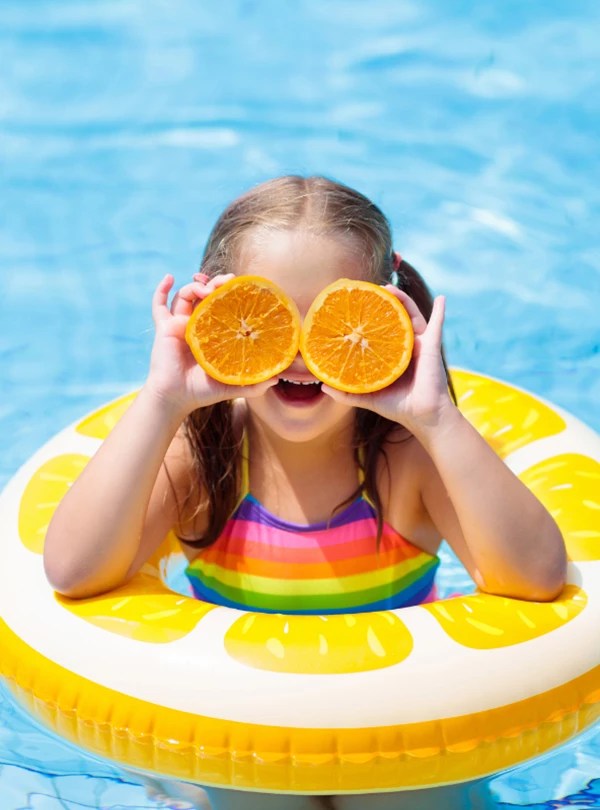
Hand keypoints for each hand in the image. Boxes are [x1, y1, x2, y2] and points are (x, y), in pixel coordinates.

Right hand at [145, 273, 276, 414]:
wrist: (175, 398)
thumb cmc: (201, 392)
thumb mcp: (231, 386)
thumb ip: (253, 385)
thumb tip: (276, 379)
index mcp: (212, 334)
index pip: (222, 307)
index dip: (230, 294)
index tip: (241, 287)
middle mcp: (196, 325)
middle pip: (205, 295)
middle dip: (216, 284)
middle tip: (227, 281)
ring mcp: (179, 325)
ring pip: (185, 295)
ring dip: (196, 286)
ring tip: (207, 288)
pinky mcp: (164, 328)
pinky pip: (158, 305)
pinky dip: (161, 290)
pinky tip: (168, 277)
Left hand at [321, 287, 454, 433]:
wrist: (423, 416)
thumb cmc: (398, 406)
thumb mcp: (368, 397)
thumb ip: (346, 393)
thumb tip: (322, 387)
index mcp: (392, 355)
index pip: (380, 331)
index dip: (370, 318)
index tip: (357, 304)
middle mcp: (406, 347)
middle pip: (395, 318)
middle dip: (385, 302)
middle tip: (371, 290)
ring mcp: (420, 345)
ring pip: (412, 316)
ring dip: (403, 300)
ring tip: (390, 288)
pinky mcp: (432, 347)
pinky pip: (437, 325)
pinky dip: (440, 312)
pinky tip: (441, 298)